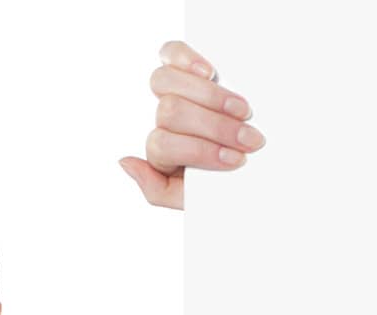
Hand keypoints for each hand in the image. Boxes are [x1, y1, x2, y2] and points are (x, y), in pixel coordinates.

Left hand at [118, 39, 265, 209]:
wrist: (245, 174)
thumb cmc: (215, 183)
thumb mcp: (186, 199)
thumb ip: (156, 190)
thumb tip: (127, 163)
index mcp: (159, 151)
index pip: (162, 145)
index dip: (200, 151)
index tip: (235, 160)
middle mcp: (160, 120)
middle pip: (171, 111)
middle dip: (215, 127)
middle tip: (249, 139)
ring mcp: (169, 91)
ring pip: (167, 82)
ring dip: (211, 97)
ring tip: (242, 112)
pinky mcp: (183, 68)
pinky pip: (170, 52)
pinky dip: (186, 58)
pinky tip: (209, 71)